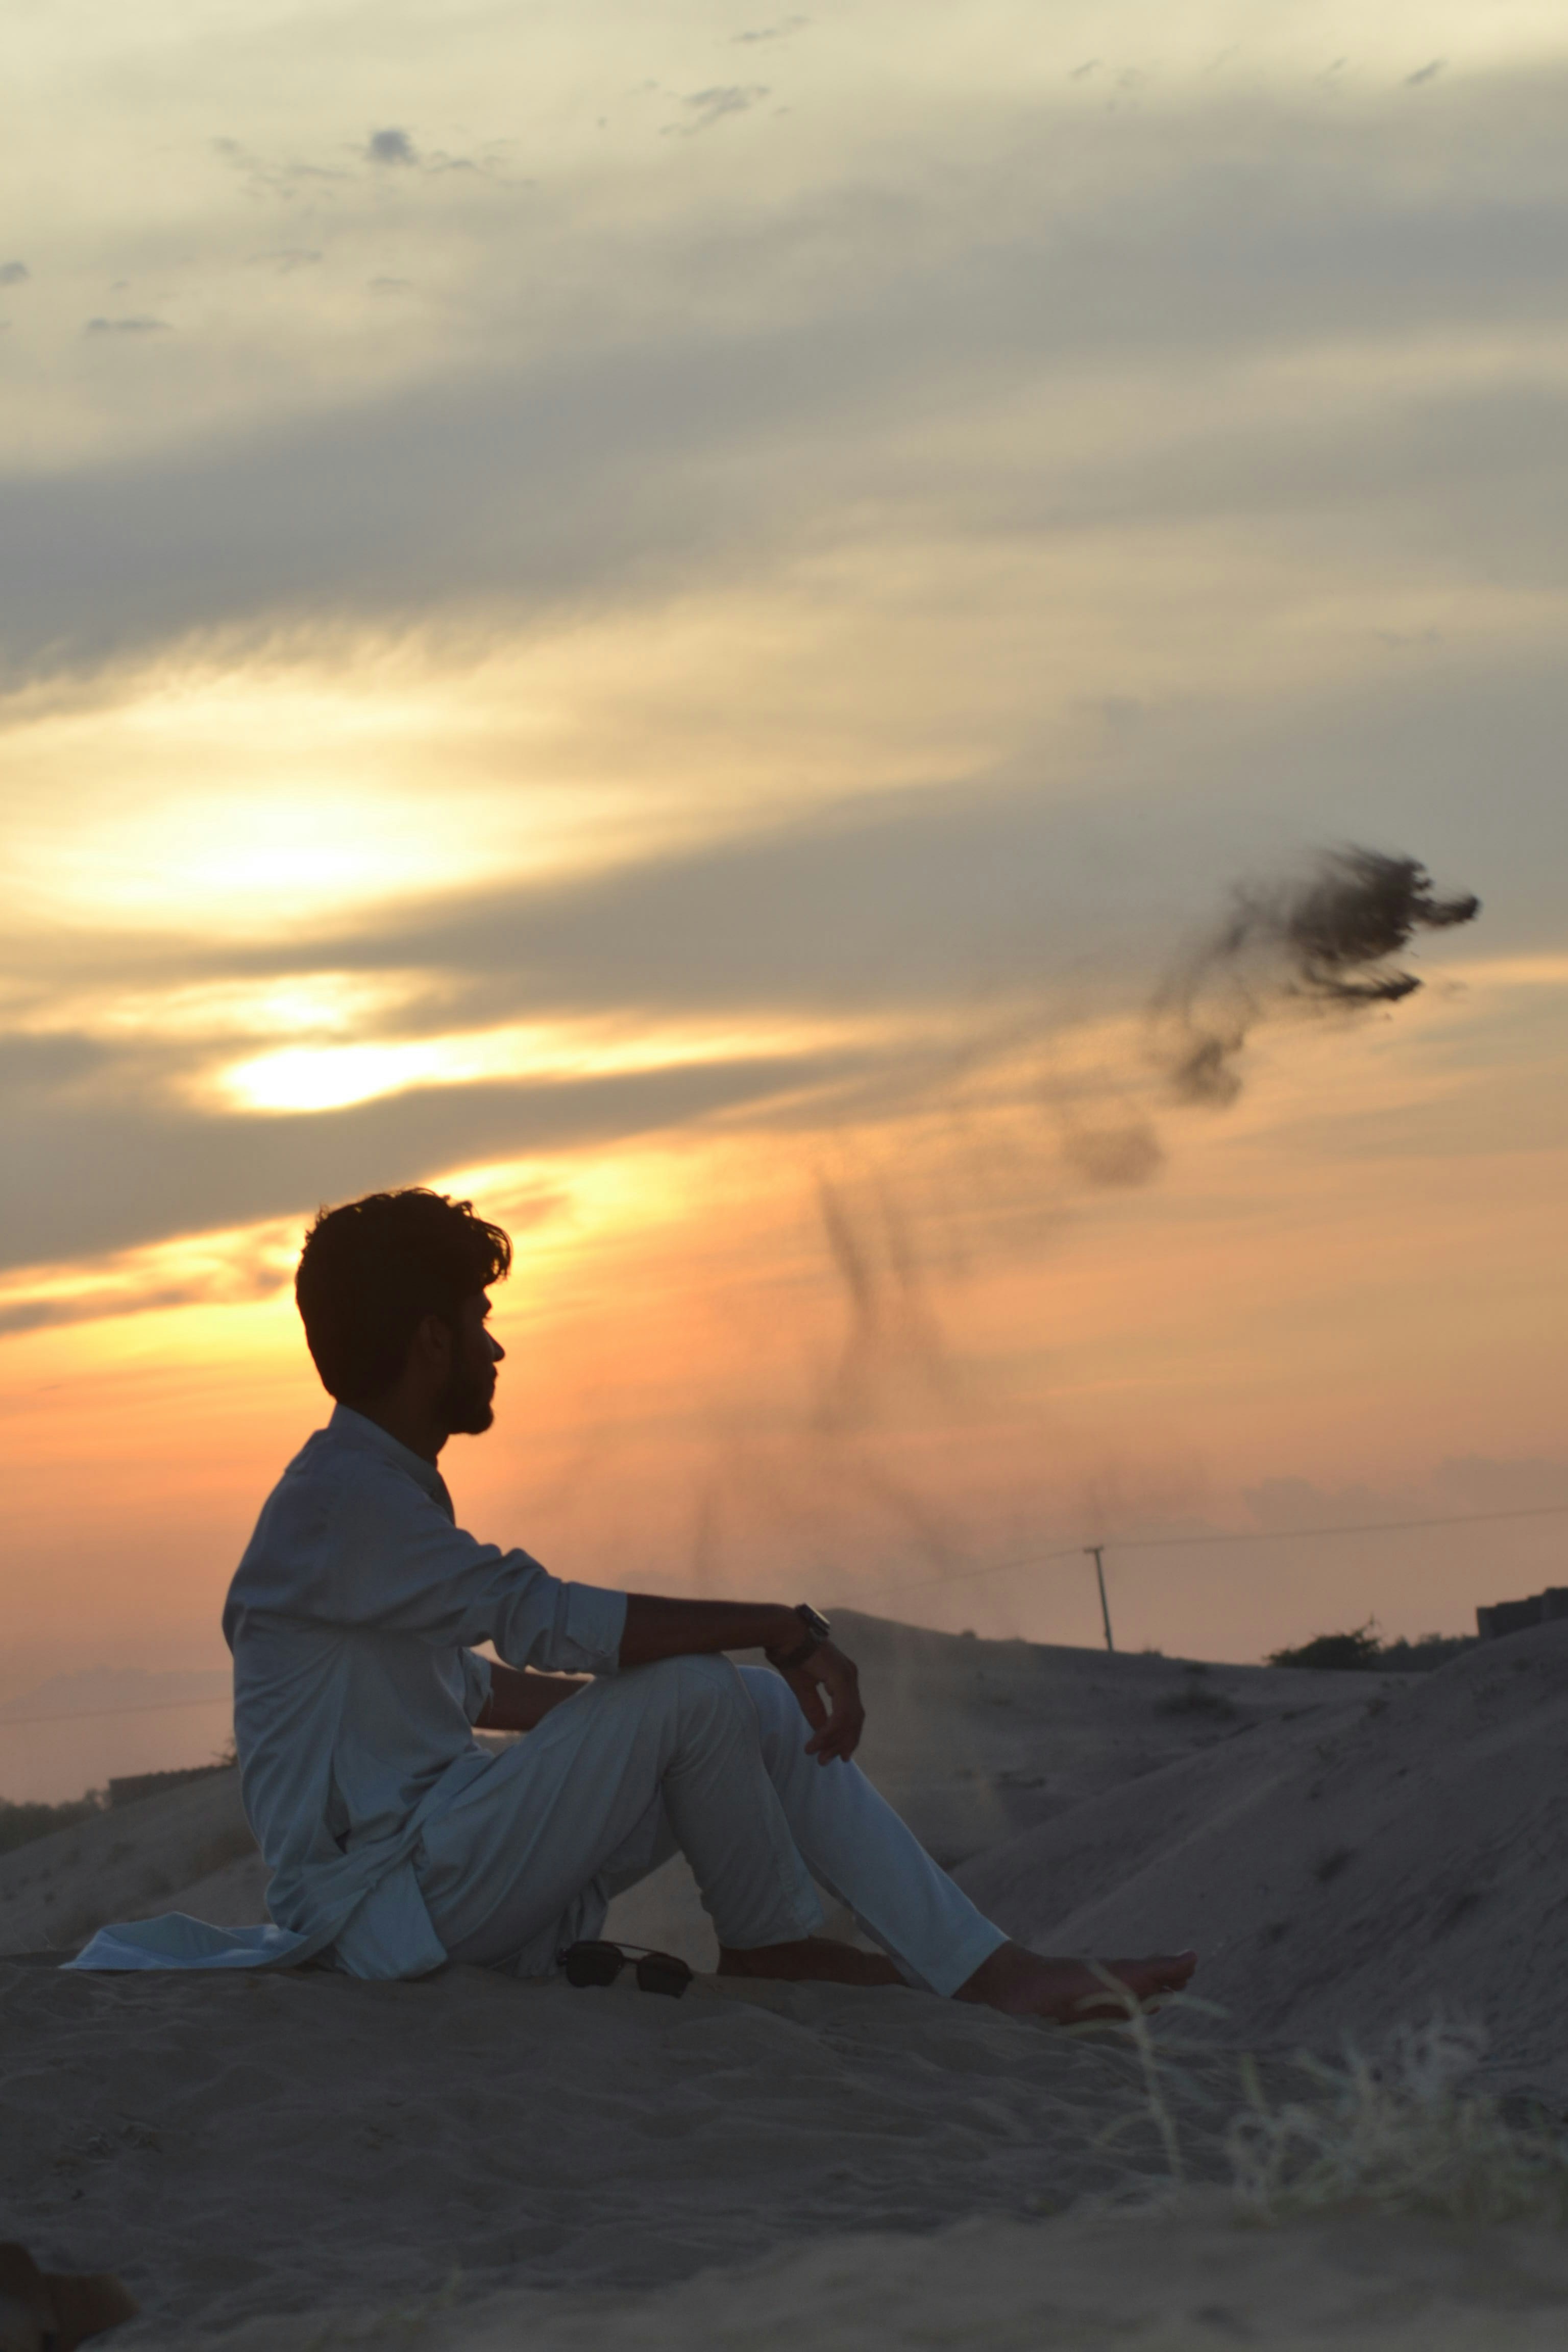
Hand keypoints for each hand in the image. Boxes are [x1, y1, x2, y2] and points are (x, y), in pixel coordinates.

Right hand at [777, 1640, 863, 1764]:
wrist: (784, 1633)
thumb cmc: (791, 1655)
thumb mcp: (804, 1689)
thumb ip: (815, 1710)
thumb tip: (822, 1732)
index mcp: (844, 1678)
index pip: (852, 1714)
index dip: (845, 1736)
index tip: (836, 1754)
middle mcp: (850, 1677)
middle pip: (855, 1719)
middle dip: (842, 1743)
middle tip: (828, 1761)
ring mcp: (848, 1676)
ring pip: (849, 1719)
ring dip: (833, 1740)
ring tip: (819, 1755)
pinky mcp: (841, 1678)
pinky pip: (840, 1713)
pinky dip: (830, 1730)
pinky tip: (817, 1740)